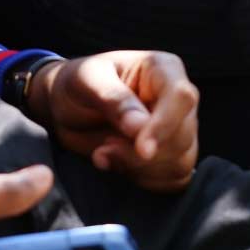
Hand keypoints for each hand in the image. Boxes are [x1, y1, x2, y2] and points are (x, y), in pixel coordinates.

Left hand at [30, 52, 198, 192]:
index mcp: (163, 69)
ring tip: (104, 153)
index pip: (181, 98)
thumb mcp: (86, 81)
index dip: (164, 126)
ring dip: (139, 169)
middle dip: (141, 153)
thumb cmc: (78, 83)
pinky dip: (144, 181)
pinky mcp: (170, 156)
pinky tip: (117, 166)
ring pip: (180, 162)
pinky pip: (173, 179)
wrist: (67, 107)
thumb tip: (140, 126)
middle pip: (182, 136)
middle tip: (104, 147)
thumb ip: (113, 99)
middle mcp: (176, 99)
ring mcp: (177, 129)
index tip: (141, 149)